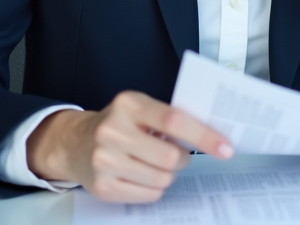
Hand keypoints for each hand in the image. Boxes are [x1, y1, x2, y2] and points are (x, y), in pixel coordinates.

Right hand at [25, 91, 232, 202]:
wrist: (75, 142)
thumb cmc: (118, 123)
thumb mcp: (139, 108)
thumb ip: (169, 117)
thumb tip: (211, 135)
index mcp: (128, 104)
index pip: (174, 121)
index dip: (204, 135)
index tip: (225, 147)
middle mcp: (113, 131)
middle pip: (171, 157)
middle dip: (182, 159)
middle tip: (176, 154)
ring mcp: (105, 161)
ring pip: (162, 179)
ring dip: (168, 174)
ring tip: (155, 163)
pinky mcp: (103, 187)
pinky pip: (149, 195)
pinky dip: (154, 188)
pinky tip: (142, 174)